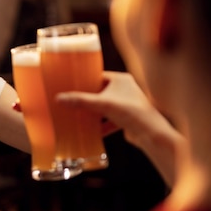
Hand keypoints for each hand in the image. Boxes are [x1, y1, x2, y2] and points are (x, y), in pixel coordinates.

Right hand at [11, 71, 182, 184]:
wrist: (150, 134)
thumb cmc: (132, 113)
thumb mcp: (102, 104)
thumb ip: (80, 101)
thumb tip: (60, 98)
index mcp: (121, 79)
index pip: (98, 76)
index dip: (84, 80)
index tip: (71, 84)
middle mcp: (125, 89)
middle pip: (100, 92)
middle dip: (87, 98)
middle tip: (71, 100)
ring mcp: (127, 104)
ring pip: (104, 106)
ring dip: (93, 112)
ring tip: (79, 115)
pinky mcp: (127, 118)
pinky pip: (110, 119)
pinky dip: (101, 124)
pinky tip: (92, 131)